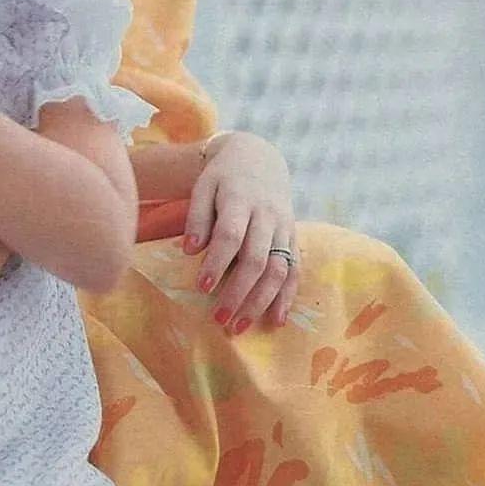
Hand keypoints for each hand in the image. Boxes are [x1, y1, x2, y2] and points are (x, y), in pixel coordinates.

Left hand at [185, 132, 298, 331]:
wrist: (259, 159)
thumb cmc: (223, 177)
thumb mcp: (204, 186)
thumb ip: (197, 217)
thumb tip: (189, 251)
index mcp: (241, 199)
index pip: (231, 235)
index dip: (217, 262)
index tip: (201, 287)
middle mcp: (267, 215)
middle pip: (257, 258)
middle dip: (238, 292)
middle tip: (219, 319)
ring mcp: (284, 227)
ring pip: (278, 269)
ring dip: (261, 301)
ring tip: (240, 326)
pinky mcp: (293, 237)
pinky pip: (295, 269)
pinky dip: (287, 296)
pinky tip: (275, 320)